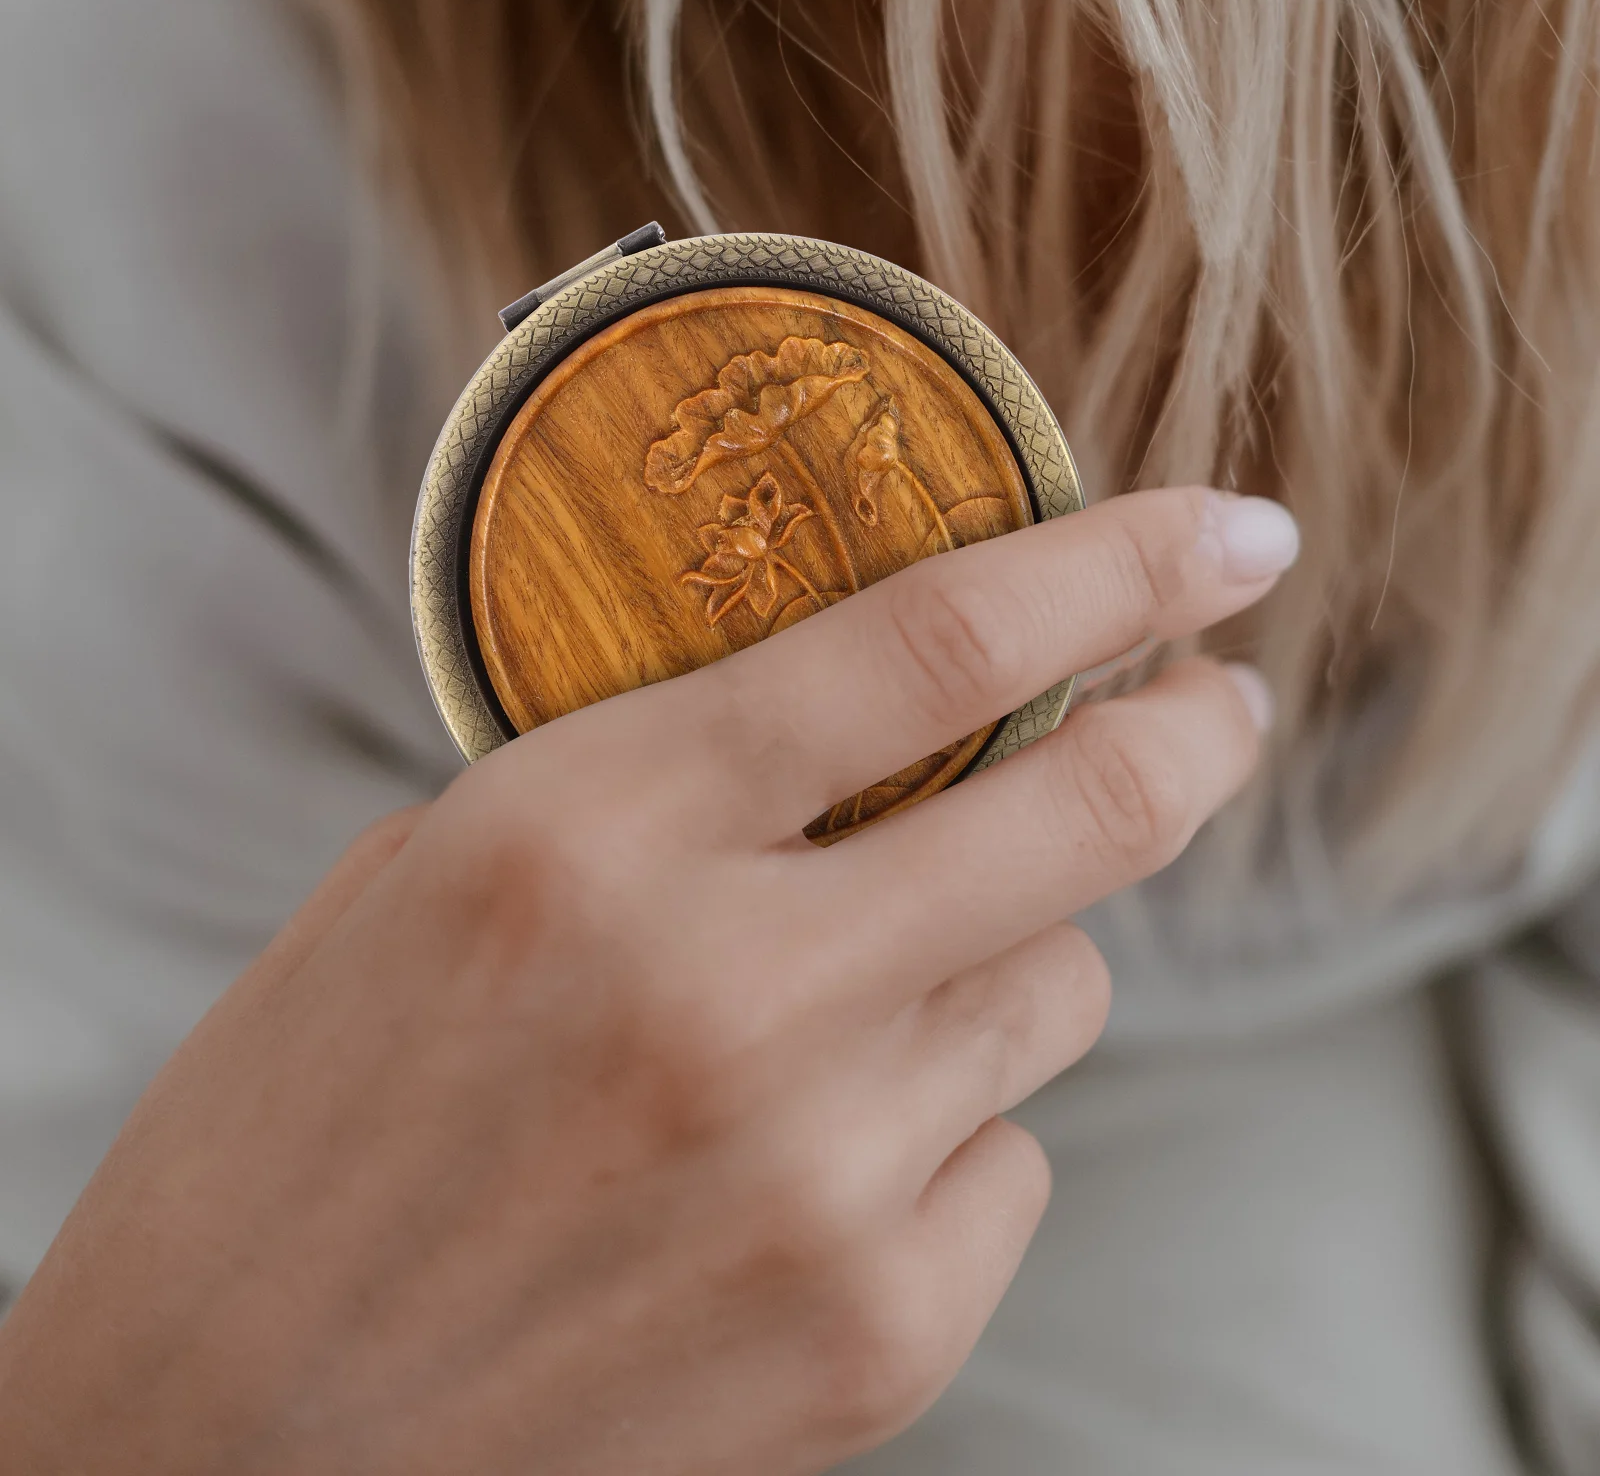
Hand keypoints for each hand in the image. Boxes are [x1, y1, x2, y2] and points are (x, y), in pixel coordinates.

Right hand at [0, 487, 1292, 1475]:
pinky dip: (952, 1126)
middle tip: (1213, 697)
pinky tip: (815, 1159)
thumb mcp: (436, 878)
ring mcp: (818, 1179)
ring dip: (1007, 952)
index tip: (1224, 534)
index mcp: (589, 831)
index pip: (933, 644)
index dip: (1116, 563)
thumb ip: (659, 793)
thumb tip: (875, 732)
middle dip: (1188, 730)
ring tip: (867, 988)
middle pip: (1082, 810)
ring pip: (1057, 991)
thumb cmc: (301, 1134)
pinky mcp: (874, 1336)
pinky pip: (1008, 1159)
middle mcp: (729, 993)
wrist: (218, 1443)